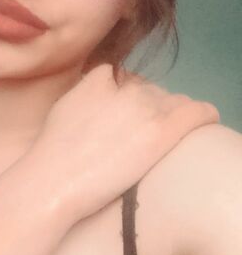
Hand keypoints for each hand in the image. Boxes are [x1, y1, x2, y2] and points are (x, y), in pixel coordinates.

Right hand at [27, 63, 219, 219]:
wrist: (55, 178)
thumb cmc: (51, 153)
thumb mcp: (62, 109)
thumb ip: (85, 94)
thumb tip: (101, 98)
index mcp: (99, 80)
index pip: (122, 76)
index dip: (122, 96)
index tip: (118, 117)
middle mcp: (126, 89)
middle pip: (150, 91)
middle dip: (145, 109)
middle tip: (133, 138)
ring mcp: (147, 108)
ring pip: (175, 102)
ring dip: (168, 117)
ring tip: (155, 142)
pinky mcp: (163, 130)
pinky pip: (199, 112)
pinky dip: (204, 116)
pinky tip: (201, 125)